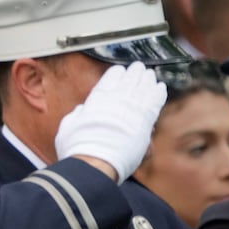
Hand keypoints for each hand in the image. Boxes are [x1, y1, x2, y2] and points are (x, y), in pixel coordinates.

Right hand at [54, 62, 166, 182]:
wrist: (96, 161)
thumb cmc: (78, 146)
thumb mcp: (69, 125)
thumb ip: (78, 115)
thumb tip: (82, 111)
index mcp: (97, 98)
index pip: (110, 78)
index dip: (116, 73)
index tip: (120, 70)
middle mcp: (117, 99)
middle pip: (129, 79)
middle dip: (134, 72)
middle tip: (138, 67)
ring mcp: (133, 108)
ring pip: (144, 87)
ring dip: (147, 79)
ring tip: (150, 74)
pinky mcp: (146, 121)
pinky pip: (155, 101)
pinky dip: (158, 92)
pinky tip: (160, 87)